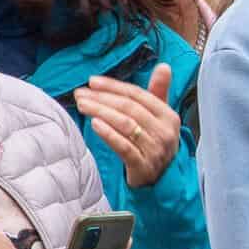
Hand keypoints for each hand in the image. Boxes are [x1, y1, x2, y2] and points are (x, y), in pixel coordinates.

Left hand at [75, 64, 180, 188]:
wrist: (163, 181)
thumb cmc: (156, 144)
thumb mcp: (160, 118)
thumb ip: (159, 92)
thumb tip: (164, 66)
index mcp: (168, 116)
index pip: (138, 95)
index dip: (114, 86)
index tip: (92, 81)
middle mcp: (165, 131)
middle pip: (129, 108)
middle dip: (102, 98)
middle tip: (80, 94)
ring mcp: (155, 149)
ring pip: (125, 124)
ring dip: (101, 112)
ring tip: (82, 105)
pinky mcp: (143, 166)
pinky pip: (124, 146)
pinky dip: (109, 134)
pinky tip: (95, 124)